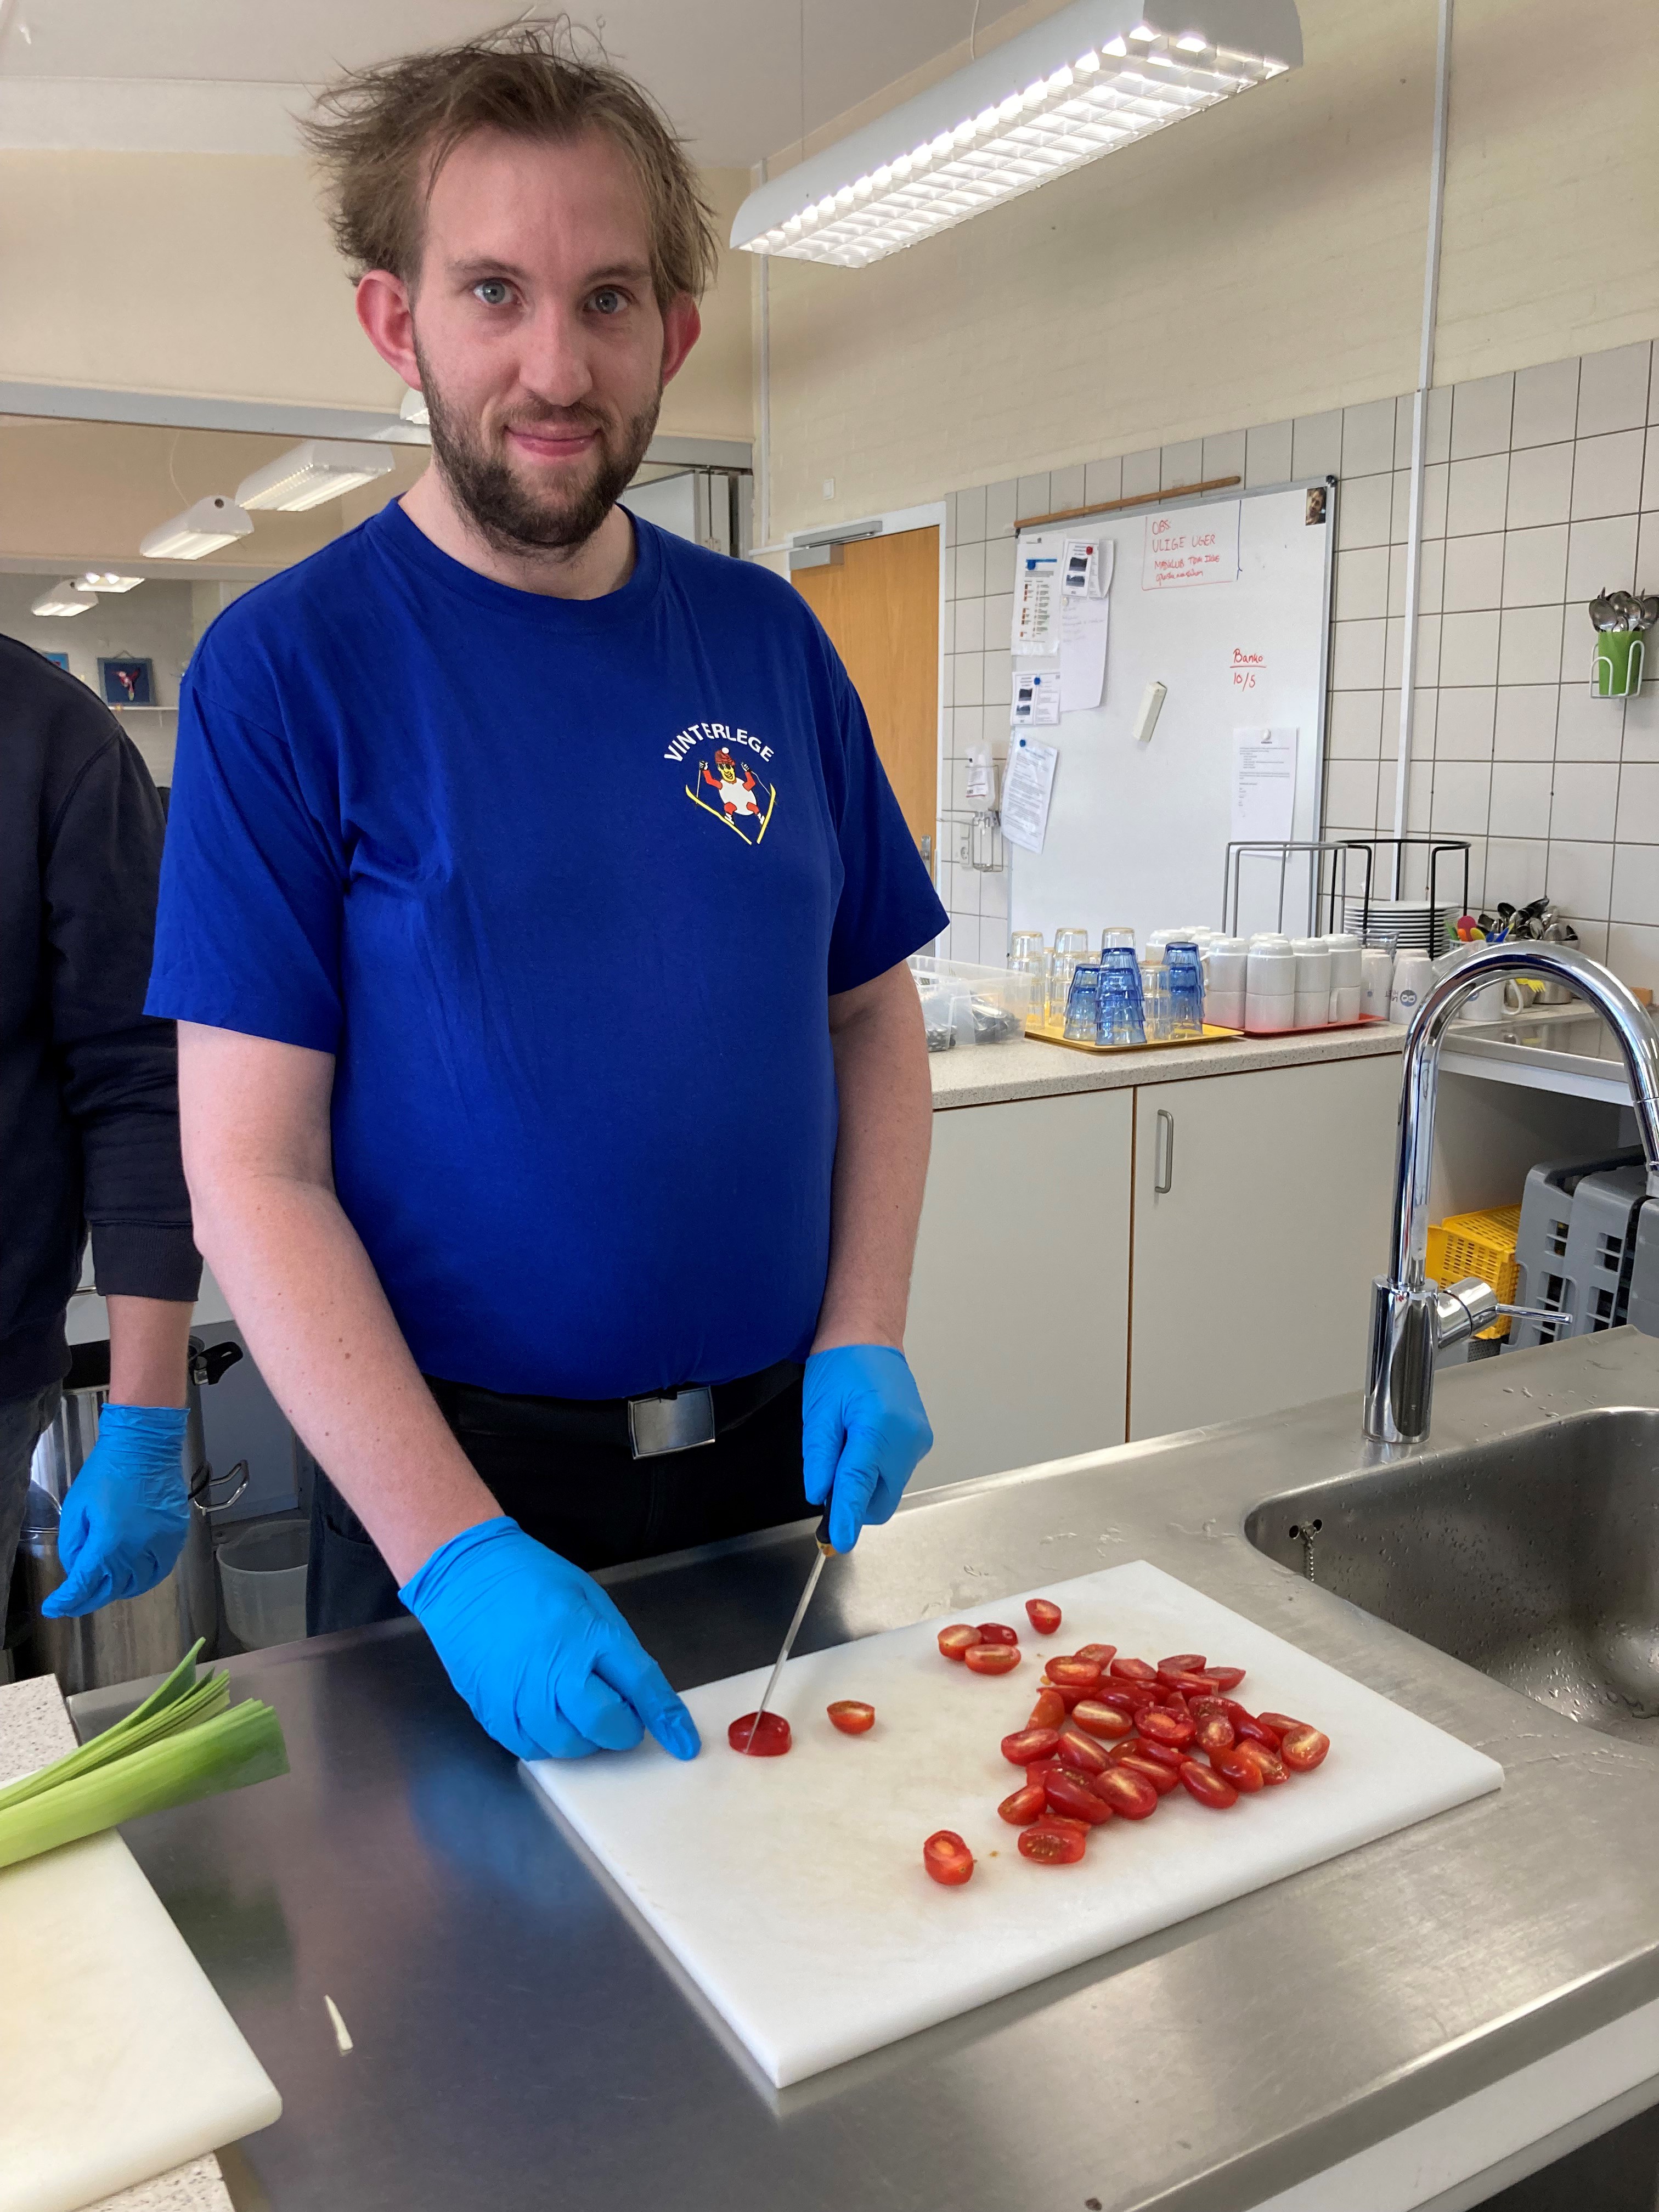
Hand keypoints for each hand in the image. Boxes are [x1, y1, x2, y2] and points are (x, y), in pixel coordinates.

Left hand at [41, 1404, 190, 1616]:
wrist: (144, 1447)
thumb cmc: (107, 1472)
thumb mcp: (76, 1508)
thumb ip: (73, 1544)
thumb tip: (77, 1569)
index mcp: (109, 1541)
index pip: (85, 1584)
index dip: (68, 1600)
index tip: (55, 1607)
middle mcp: (137, 1548)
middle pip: (111, 1589)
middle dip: (89, 1599)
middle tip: (75, 1602)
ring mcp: (161, 1542)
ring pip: (138, 1584)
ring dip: (118, 1591)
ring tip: (104, 1589)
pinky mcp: (175, 1535)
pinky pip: (161, 1568)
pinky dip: (145, 1578)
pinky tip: (134, 1576)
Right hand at [399, 1517, 699, 1762]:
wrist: (466, 1576)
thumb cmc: (532, 1580)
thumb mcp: (589, 1599)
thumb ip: (615, 1647)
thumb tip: (638, 1693)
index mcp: (586, 1634)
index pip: (640, 1686)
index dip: (666, 1719)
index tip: (683, 1743)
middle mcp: (554, 1670)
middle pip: (604, 1724)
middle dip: (622, 1728)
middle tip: (620, 1714)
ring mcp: (519, 1696)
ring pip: (568, 1745)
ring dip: (587, 1738)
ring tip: (582, 1711)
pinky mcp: (491, 1711)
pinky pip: (531, 1748)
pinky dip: (551, 1743)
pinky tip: (552, 1719)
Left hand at [802, 1345, 933, 1553]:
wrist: (869, 1337)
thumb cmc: (841, 1366)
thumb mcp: (818, 1412)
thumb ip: (819, 1458)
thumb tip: (820, 1496)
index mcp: (878, 1425)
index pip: (860, 1485)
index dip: (847, 1517)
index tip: (838, 1542)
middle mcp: (907, 1437)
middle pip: (880, 1498)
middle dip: (854, 1501)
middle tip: (828, 1476)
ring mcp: (919, 1440)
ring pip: (888, 1488)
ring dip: (864, 1484)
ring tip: (846, 1447)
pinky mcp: (921, 1440)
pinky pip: (895, 1472)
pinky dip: (875, 1470)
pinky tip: (862, 1442)